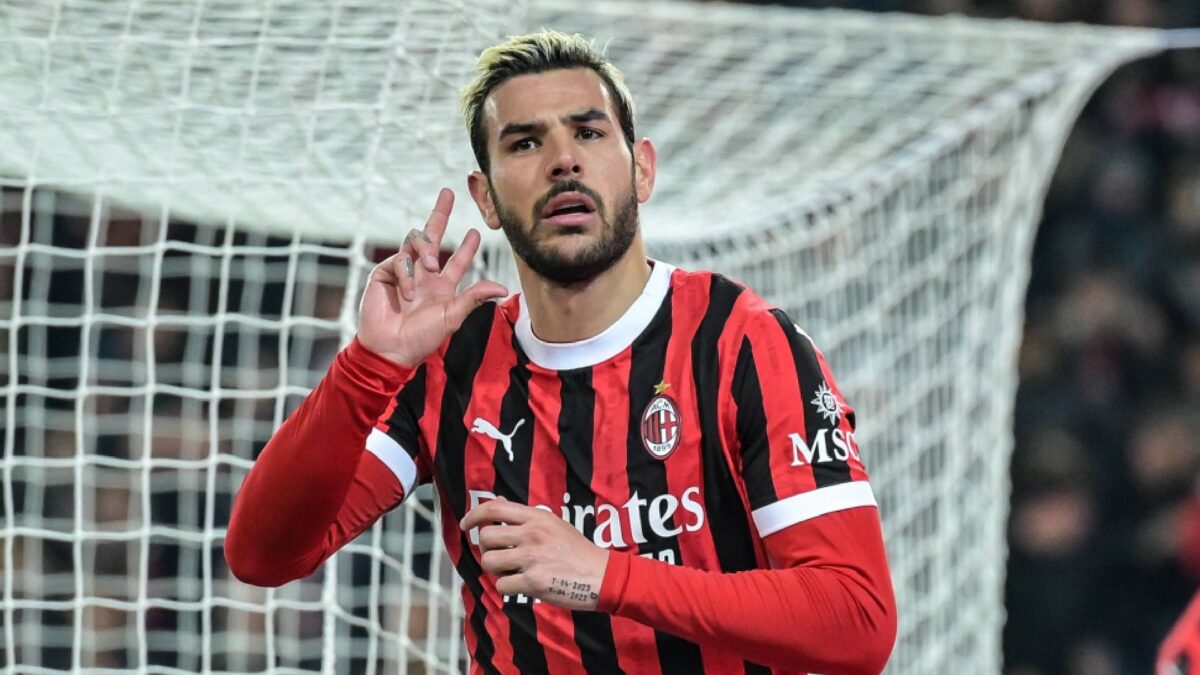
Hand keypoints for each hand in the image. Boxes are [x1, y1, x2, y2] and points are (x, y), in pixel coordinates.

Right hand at [358, 188, 507, 365]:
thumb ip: (474, 298)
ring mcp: (403, 273)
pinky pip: (399, 260)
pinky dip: (406, 273)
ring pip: (415, 242)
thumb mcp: (453, 316)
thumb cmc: (422, 338)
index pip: (457, 261)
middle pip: (432, 237)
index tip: (476, 231)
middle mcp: (423, 275)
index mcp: (442, 286)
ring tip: (431, 267)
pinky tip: (406, 291)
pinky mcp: (385, 274)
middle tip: (448, 192)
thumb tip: (503, 288)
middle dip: (439, 214)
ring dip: (427, 250)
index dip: (467, 247)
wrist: (391, 348)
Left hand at [461, 498, 609, 610]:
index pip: (494, 508)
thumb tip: (497, 501)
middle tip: (498, 556)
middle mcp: (532, 534)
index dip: (473, 516)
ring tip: (510, 571)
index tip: (466, 525)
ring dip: (495, 570)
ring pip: (489, 562)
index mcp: (536, 517)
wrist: (601, 575)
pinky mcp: (533, 582)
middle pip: (486, 537)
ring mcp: (532, 558)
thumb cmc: (577, 550)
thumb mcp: (553, 523)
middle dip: (486, 549)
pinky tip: (522, 585)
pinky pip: (502, 585)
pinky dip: (508, 588)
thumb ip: (525, 515)